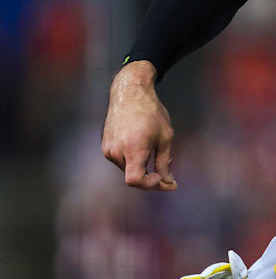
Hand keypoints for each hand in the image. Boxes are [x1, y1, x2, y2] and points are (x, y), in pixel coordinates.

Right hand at [102, 60, 177, 190]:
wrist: (130, 93)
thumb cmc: (151, 113)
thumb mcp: (165, 137)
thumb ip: (165, 162)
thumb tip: (168, 182)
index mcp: (133, 149)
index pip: (134, 181)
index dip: (150, 185)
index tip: (162, 178)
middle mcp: (116, 151)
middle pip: (133, 176)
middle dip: (150, 178)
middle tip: (166, 175)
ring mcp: (108, 149)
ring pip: (127, 169)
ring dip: (141, 166)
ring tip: (153, 149)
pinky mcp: (105, 146)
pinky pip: (121, 160)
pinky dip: (133, 159)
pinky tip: (142, 145)